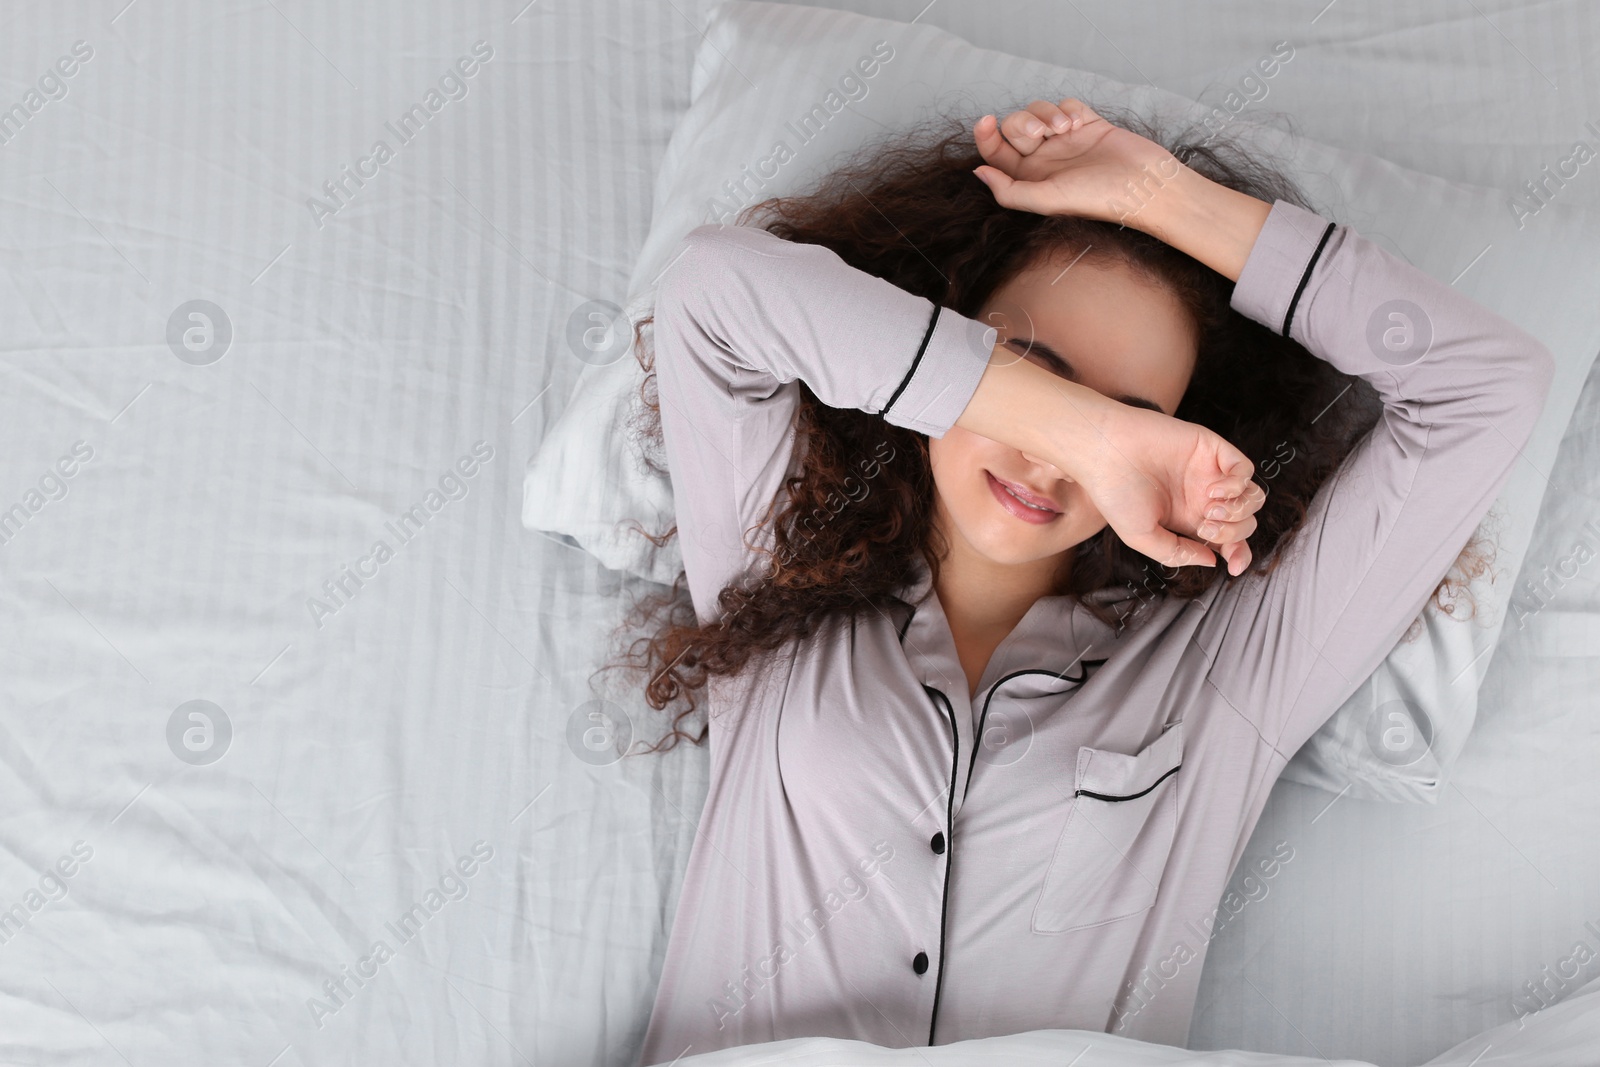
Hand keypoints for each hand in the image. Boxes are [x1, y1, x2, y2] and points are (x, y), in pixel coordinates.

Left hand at [972, 98, 1181, 225]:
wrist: (1142, 184)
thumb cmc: (1096, 198)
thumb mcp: (1046, 200)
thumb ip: (1008, 190)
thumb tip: (978, 171)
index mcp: (1030, 178)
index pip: (996, 153)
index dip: (985, 135)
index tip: (986, 120)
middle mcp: (1045, 158)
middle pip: (1015, 127)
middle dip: (1023, 123)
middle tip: (1041, 134)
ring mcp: (1066, 140)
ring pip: (1038, 111)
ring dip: (1046, 113)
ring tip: (1064, 128)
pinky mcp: (1087, 124)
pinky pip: (1066, 104)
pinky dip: (1068, 108)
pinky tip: (1079, 123)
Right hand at [1071, 403, 1264, 575]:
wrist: (1104, 453)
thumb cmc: (1115, 494)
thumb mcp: (1141, 537)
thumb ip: (1177, 553)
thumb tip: (1213, 560)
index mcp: (1187, 519)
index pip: (1227, 541)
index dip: (1238, 554)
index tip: (1234, 568)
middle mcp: (1202, 497)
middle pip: (1244, 523)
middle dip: (1233, 533)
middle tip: (1204, 526)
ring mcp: (1209, 473)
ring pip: (1252, 498)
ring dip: (1239, 510)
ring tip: (1209, 508)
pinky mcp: (1212, 449)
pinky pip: (1246, 471)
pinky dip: (1239, 485)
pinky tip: (1215, 490)